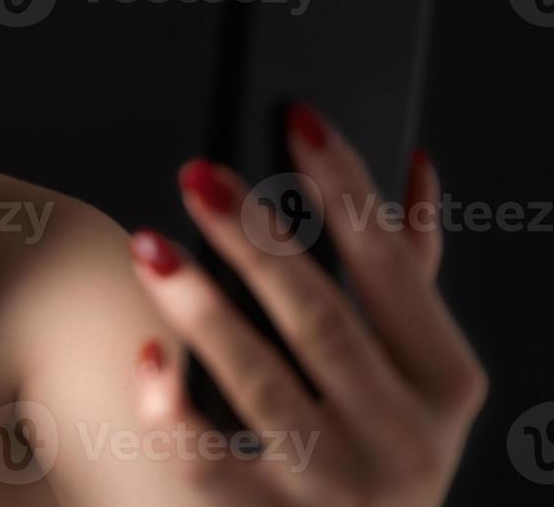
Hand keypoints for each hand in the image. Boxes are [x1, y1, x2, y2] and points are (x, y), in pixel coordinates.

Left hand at [127, 103, 487, 505]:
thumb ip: (409, 272)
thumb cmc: (377, 436)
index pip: (392, 269)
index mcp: (442, 379)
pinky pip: (208, 464)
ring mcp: (336, 485)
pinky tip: (147, 356)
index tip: (298, 119)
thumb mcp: (415, 366)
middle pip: (322, 323)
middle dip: (260, 243)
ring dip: (206, 312)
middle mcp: (402, 438)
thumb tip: (414, 166)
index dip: (346, 190)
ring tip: (151, 246)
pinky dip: (175, 411)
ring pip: (263, 389)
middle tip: (201, 175)